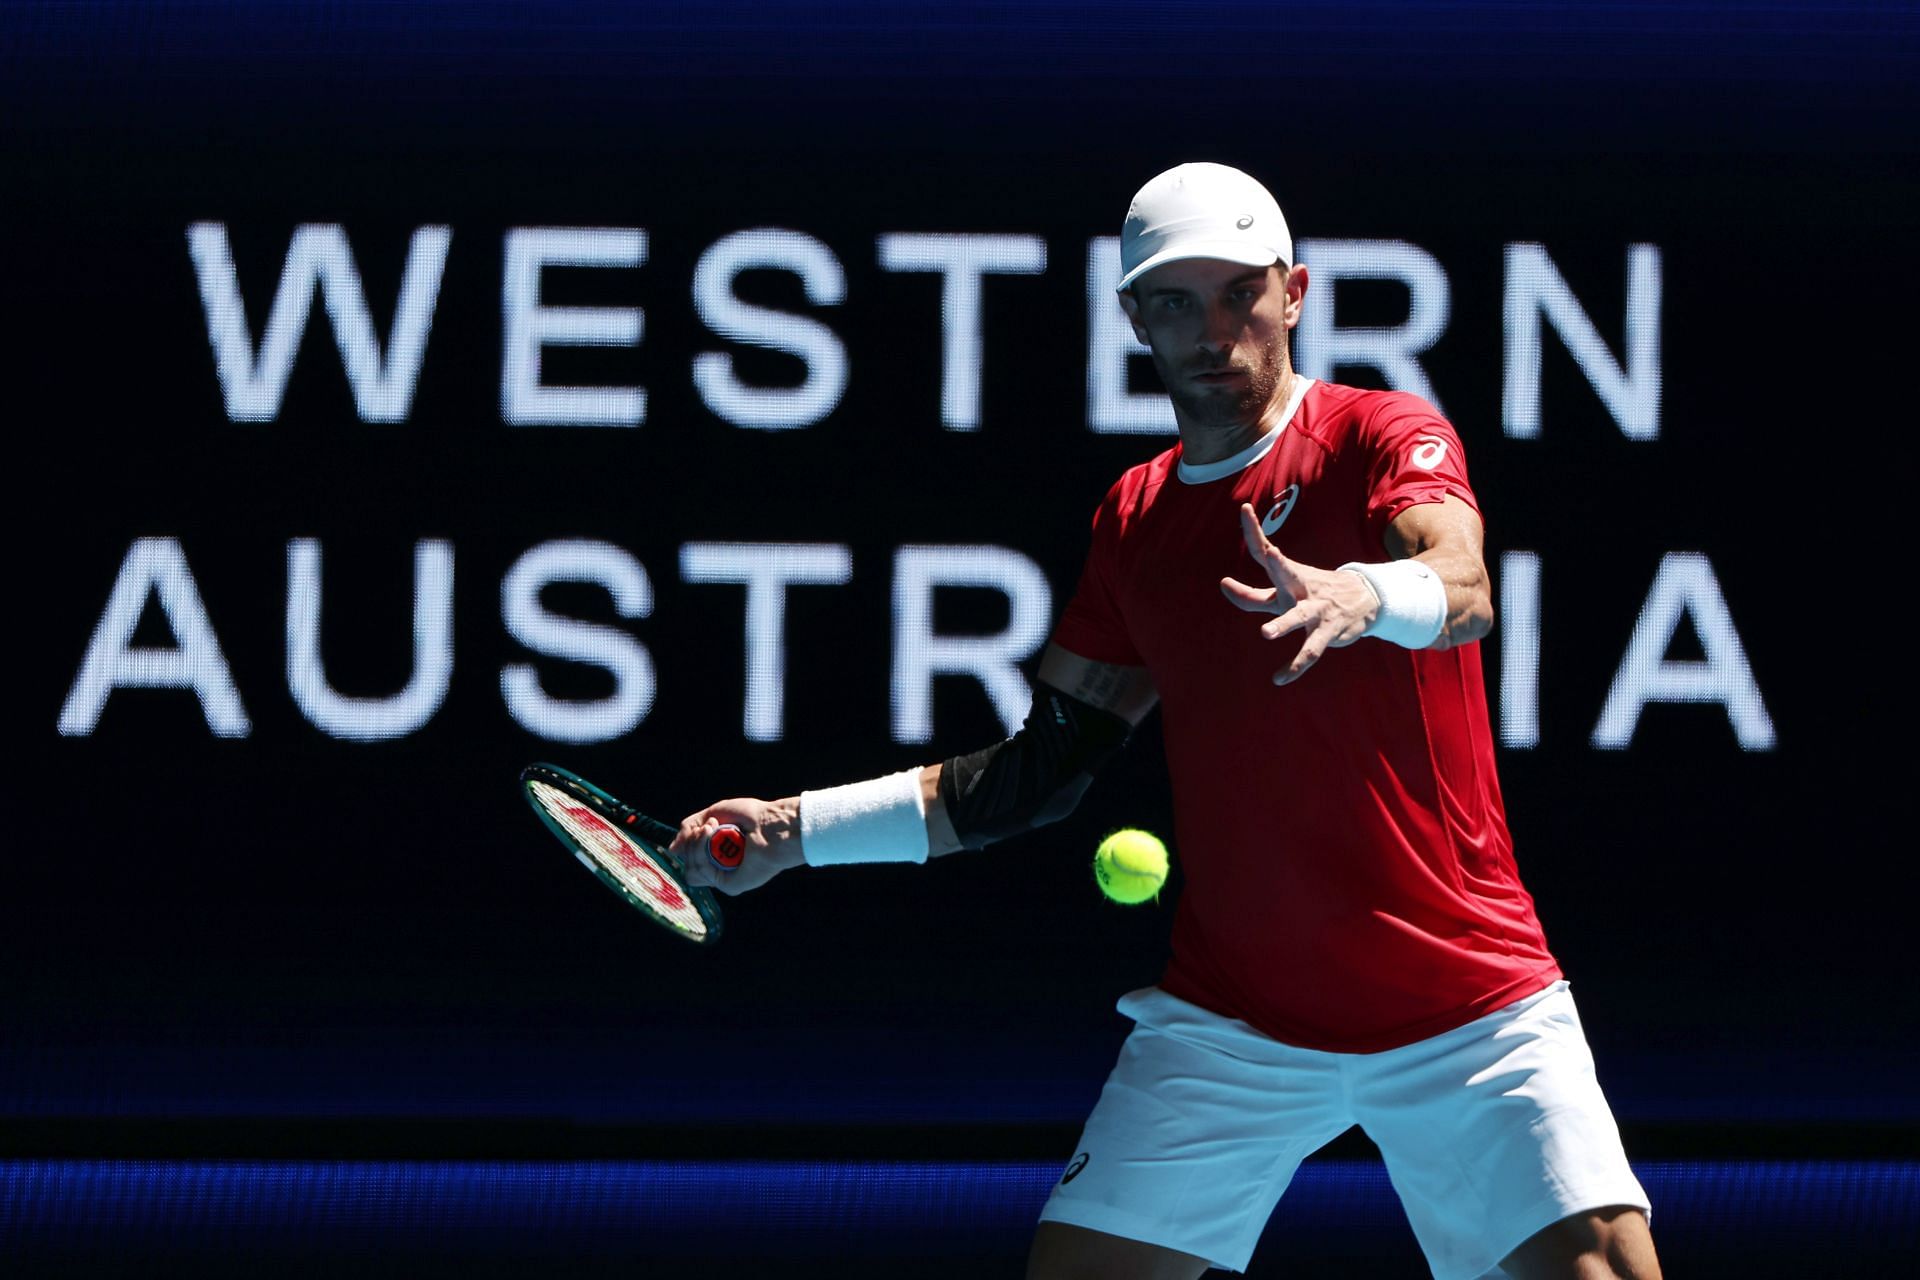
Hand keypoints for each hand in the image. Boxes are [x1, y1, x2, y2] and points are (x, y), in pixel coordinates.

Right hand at [669, 796, 804, 895]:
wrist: (771, 824)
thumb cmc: (750, 817)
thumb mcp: (713, 814)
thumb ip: (689, 829)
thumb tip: (672, 849)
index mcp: (717, 854)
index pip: (689, 858)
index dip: (689, 843)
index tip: (701, 827)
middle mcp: (720, 869)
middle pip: (687, 865)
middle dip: (693, 842)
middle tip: (711, 825)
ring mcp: (724, 878)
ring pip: (691, 870)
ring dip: (697, 845)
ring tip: (714, 828)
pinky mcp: (730, 885)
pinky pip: (700, 873)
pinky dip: (703, 851)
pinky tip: (714, 835)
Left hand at [1220, 502, 1378, 684]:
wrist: (1365, 599)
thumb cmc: (1314, 593)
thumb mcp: (1284, 591)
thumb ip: (1252, 594)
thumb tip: (1224, 585)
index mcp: (1288, 575)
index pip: (1266, 551)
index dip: (1254, 531)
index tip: (1244, 509)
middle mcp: (1300, 588)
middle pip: (1287, 574)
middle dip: (1280, 564)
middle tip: (1271, 553)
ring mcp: (1316, 609)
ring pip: (1298, 617)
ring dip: (1283, 624)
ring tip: (1266, 633)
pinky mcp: (1327, 631)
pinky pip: (1310, 651)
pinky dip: (1295, 667)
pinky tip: (1279, 679)